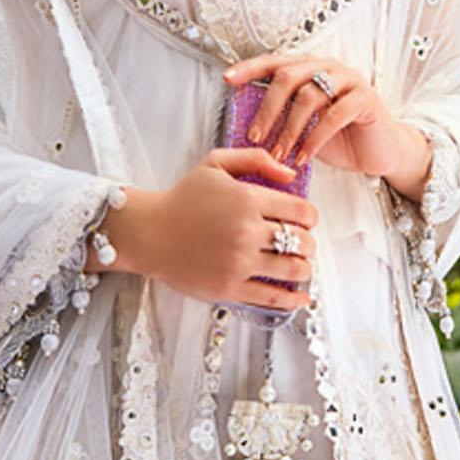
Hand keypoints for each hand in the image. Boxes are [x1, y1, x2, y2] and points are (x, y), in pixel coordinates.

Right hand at [96, 146, 318, 312]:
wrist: (149, 232)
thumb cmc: (182, 198)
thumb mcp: (216, 163)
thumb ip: (256, 160)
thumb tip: (292, 175)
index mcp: (247, 199)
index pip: (301, 212)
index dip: (310, 218)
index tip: (305, 222)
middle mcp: (247, 231)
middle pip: (301, 242)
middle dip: (308, 244)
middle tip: (303, 245)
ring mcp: (239, 262)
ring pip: (293, 270)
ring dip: (305, 269)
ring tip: (301, 267)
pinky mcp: (229, 287)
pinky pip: (272, 297)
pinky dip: (293, 299)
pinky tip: (301, 298)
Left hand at [221, 52, 429, 189]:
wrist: (379, 152)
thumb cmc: (339, 139)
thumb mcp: (303, 128)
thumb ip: (282, 118)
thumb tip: (246, 126)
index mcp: (310, 68)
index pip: (275, 61)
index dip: (250, 68)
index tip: (228, 79)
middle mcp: (328, 67)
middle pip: (288, 76)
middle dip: (267, 108)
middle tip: (254, 136)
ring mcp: (349, 80)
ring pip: (309, 96)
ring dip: (289, 128)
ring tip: (279, 154)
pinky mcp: (365, 99)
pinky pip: (334, 115)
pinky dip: (314, 138)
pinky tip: (304, 156)